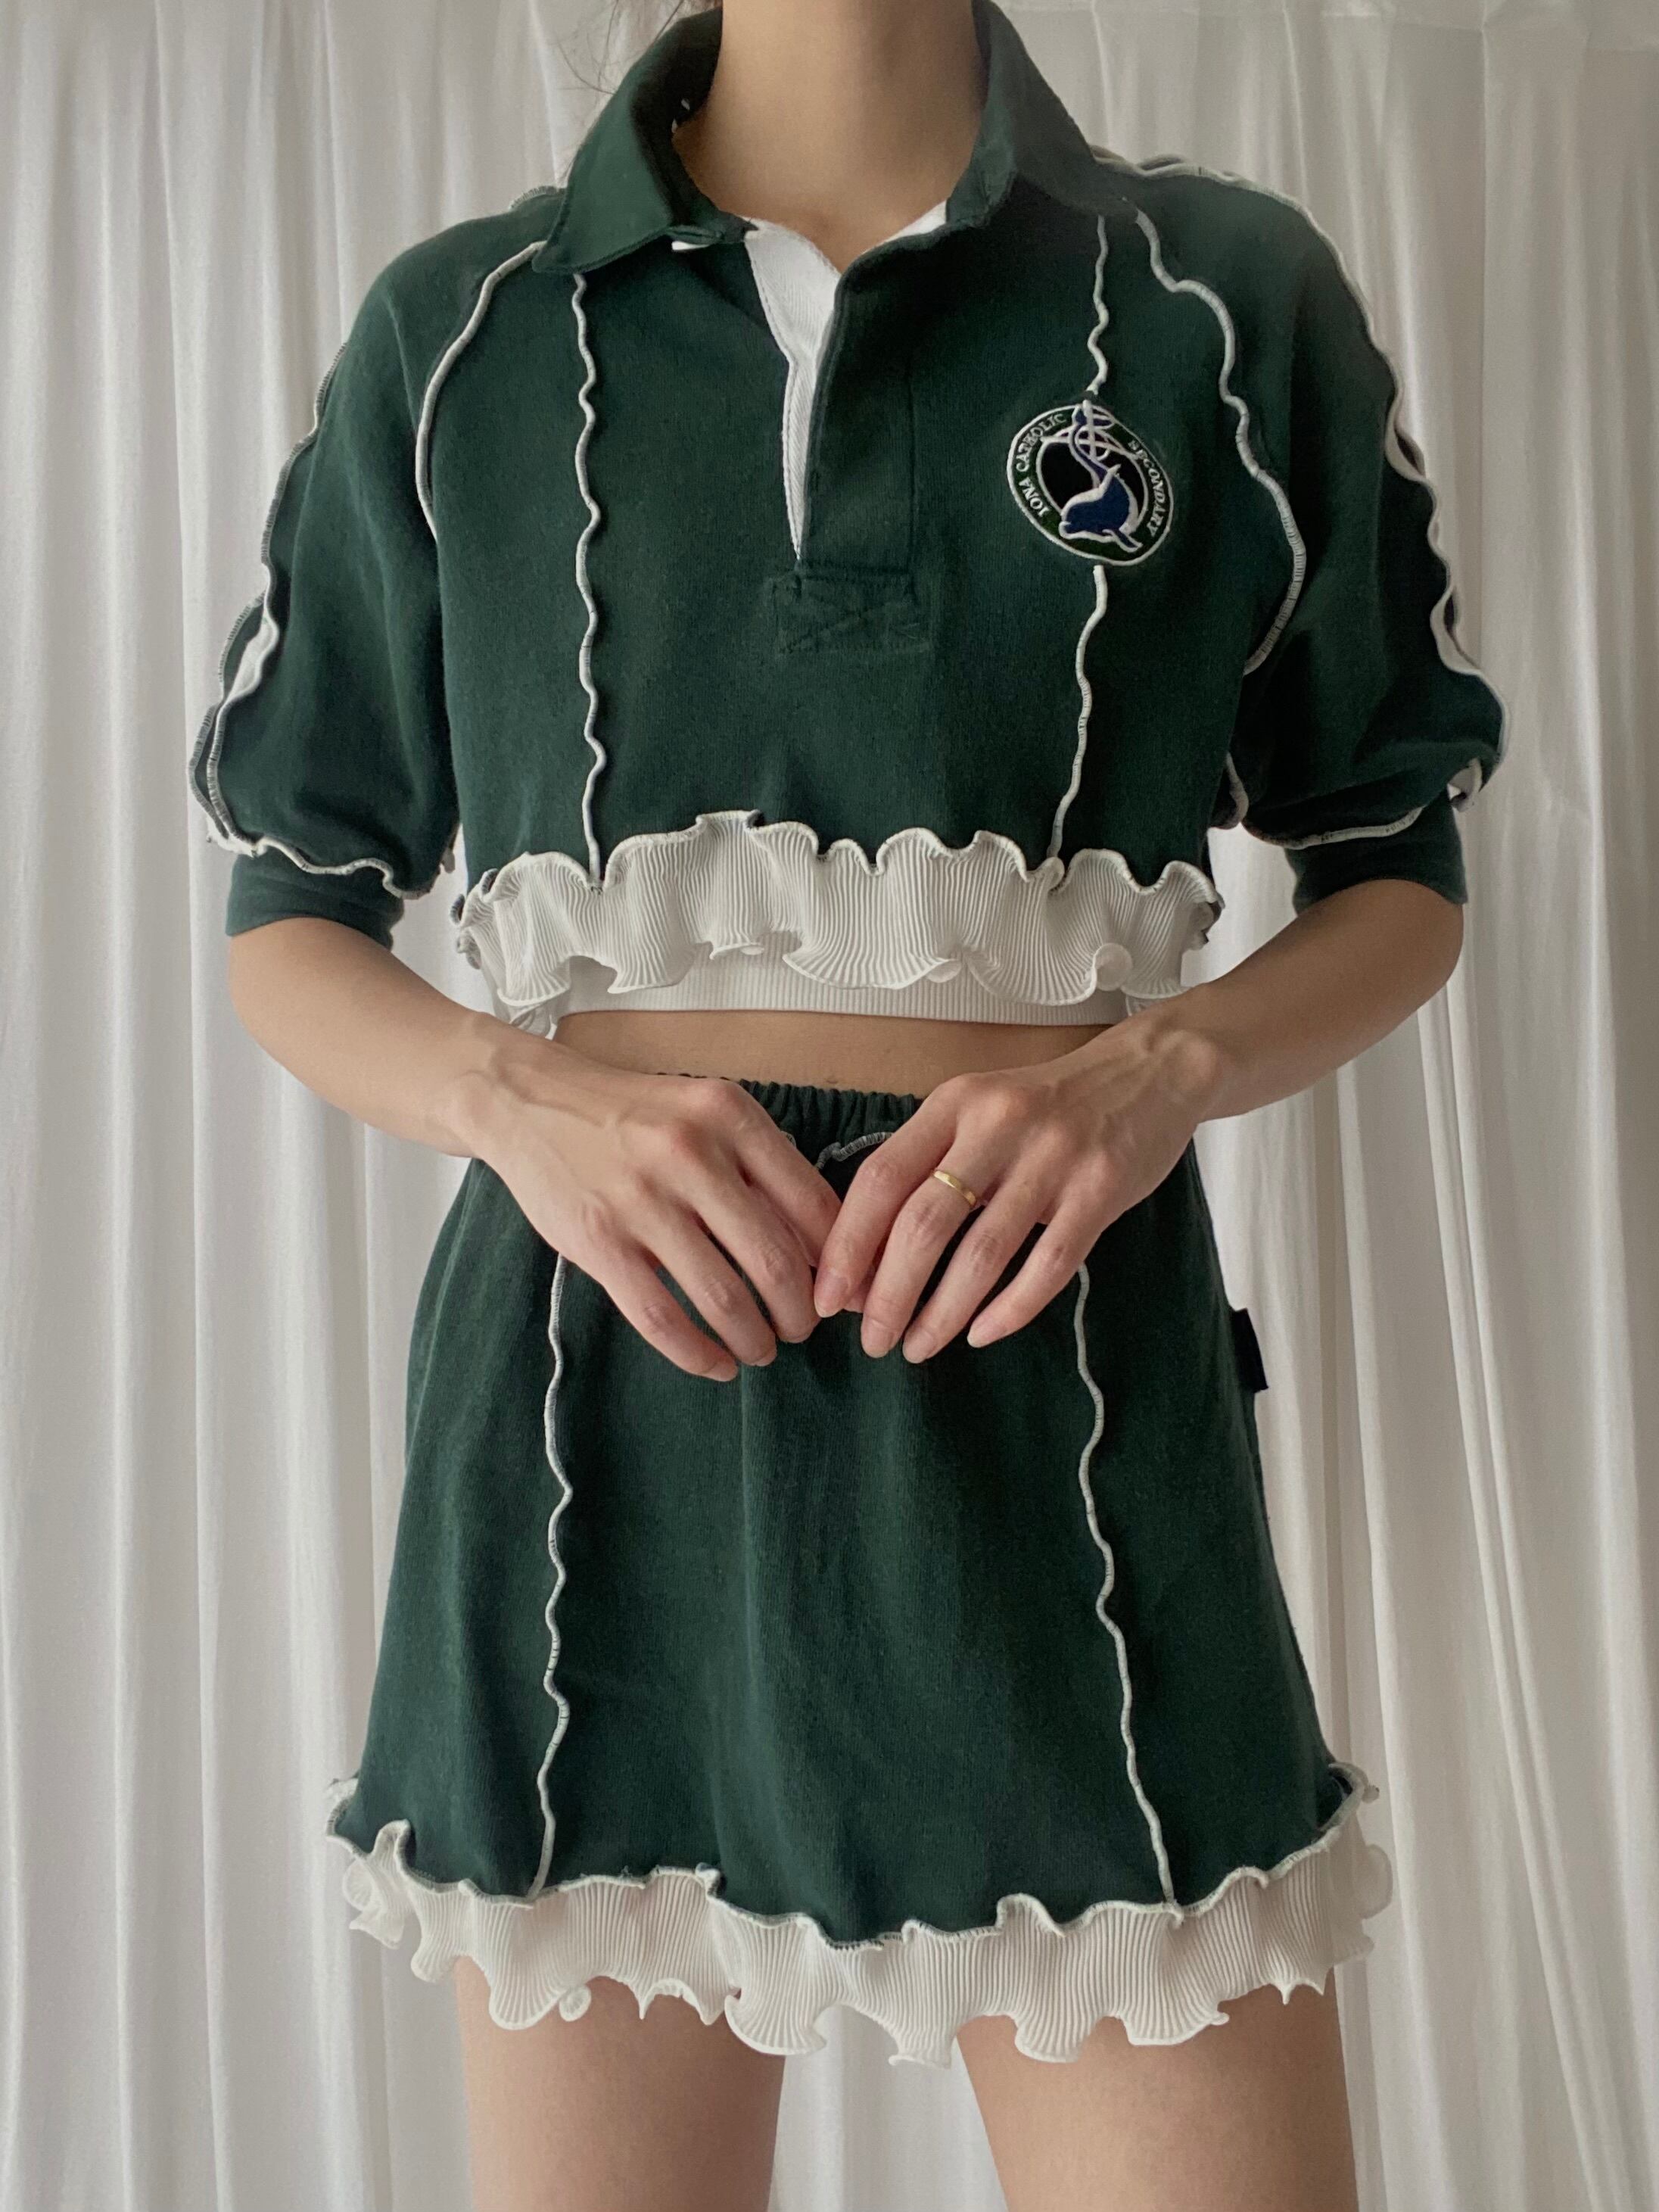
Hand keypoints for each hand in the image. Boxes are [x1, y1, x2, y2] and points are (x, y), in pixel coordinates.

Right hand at [469, 1044, 841, 1381]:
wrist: (532, 1102)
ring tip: (761, 1351)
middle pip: (775, 1260)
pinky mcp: (599, 1242)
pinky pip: (661, 1317)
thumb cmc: (634, 1115)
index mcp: (730, 1118)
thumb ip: (759, 1166)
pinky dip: (698, 1354)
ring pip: (723, 1297)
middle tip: (801, 1329)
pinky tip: (715, 1364)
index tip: (839, 1289)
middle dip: (799, 1312)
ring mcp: (642, 1200)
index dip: (838, 1260)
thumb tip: (819, 1245)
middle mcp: (692, 1155)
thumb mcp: (706, 1112)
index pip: (812, 1204)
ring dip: (753, 1339)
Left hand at [810, 1017, 1224, 1359]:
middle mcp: (998, 1125)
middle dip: (889, 1294)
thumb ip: (929, 1167)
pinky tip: (982, 1334)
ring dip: (942, 1313)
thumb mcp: (978, 1111)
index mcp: (954, 1104)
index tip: (829, 1297)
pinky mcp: (1100, 1191)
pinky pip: (1048, 1265)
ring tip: (919, 1347)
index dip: (848, 1244)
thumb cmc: (1048, 1105)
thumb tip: (870, 1256)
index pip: (881, 1178)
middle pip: (924, 1223)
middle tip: (873, 1340)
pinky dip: (1010, 1310)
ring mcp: (1053, 1158)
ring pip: (982, 1253)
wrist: (1149, 1073)